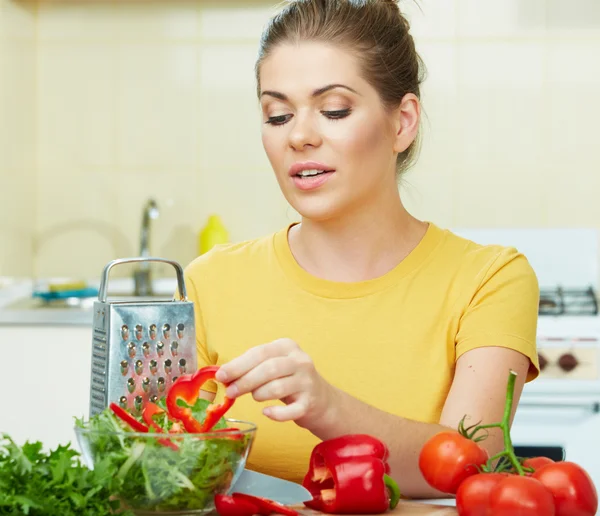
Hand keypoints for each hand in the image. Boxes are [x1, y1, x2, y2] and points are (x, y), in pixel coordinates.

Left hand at [214, 338, 334, 426]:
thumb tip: (224, 376)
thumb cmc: (288, 380)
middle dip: (245, 381)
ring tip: (254, 397)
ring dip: (259, 394)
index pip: (260, 353)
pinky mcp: (310, 403)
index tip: (221, 376)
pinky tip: (266, 412)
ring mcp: (307, 382)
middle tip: (230, 392)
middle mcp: (300, 361)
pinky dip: (275, 414)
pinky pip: (290, 411)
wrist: (321, 400)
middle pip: (269, 368)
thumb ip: (250, 368)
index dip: (238, 365)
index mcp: (287, 346)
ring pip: (277, 387)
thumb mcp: (273, 366)